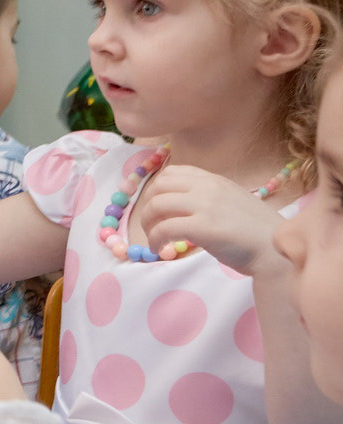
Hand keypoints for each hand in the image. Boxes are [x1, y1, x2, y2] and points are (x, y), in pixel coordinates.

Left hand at [139, 165, 290, 273]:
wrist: (276, 251)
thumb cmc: (256, 232)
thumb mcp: (231, 202)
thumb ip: (208, 198)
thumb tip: (178, 207)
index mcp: (215, 180)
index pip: (172, 172)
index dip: (157, 190)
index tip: (157, 208)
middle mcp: (208, 187)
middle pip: (159, 186)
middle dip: (148, 207)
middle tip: (151, 226)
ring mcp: (205, 205)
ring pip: (156, 205)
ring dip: (147, 224)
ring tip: (154, 240)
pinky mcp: (202, 227)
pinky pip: (163, 228)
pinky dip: (154, 239)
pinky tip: (159, 249)